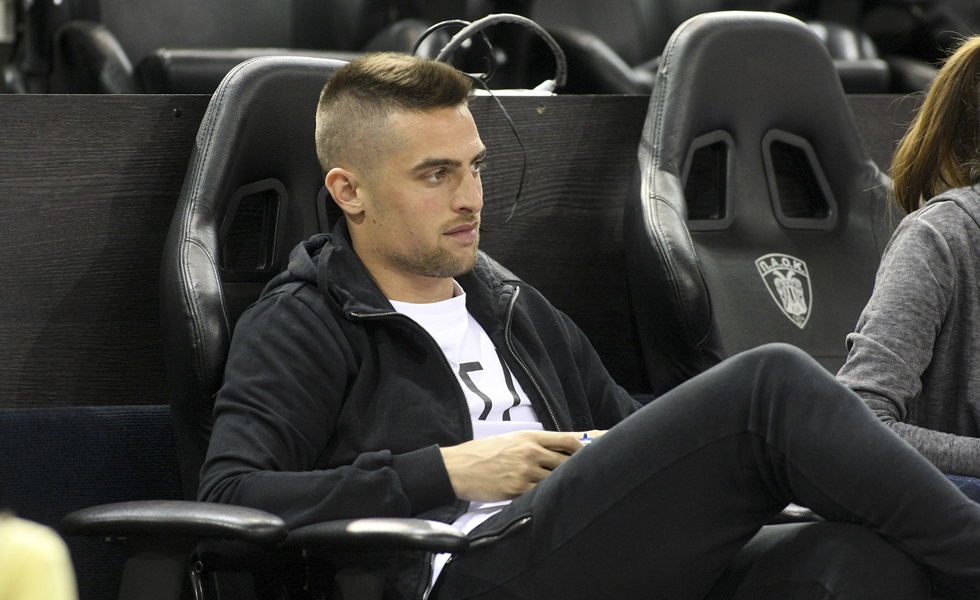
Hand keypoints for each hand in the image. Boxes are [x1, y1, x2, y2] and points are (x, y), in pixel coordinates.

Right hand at [440, 430, 585, 501]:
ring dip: (558, 485)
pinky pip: (540, 494)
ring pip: (555, 479)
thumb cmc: (481, 453)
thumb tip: (555, 450)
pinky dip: (545, 496)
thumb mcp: (509, 439)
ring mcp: (525, 471)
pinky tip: (545, 498)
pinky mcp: (517, 489)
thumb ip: (532, 443)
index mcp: (529, 437)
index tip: (588, 455)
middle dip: (573, 469)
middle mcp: (530, 452)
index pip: (566, 440)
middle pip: (565, 461)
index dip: (581, 449)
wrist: (458, 468)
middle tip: (578, 476)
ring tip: (562, 490)